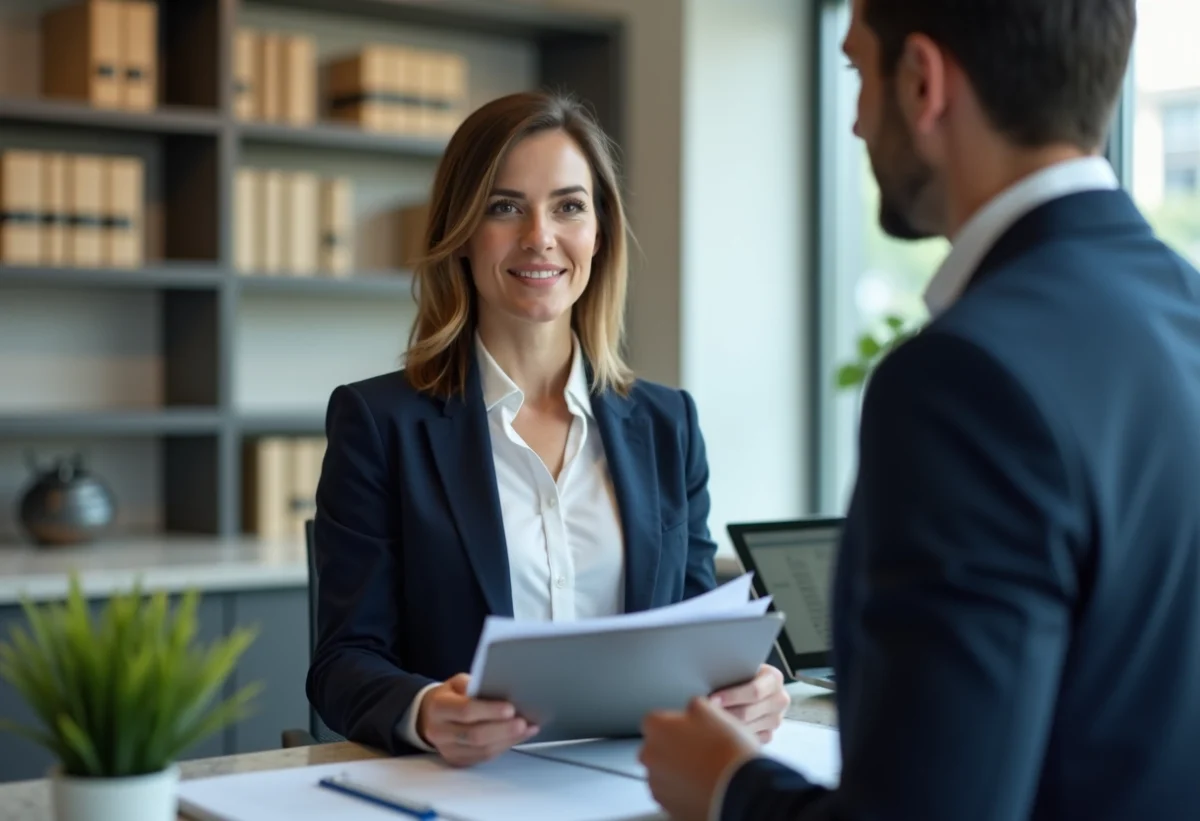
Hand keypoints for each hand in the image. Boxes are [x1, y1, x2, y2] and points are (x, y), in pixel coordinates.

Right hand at [417, 673, 538, 765]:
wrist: (430, 716)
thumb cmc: (450, 696)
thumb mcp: (457, 683)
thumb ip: (475, 685)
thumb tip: (500, 688)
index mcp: (439, 707)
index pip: (464, 711)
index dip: (489, 711)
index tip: (510, 709)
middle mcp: (440, 732)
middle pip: (474, 735)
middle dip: (502, 730)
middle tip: (523, 722)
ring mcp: (448, 750)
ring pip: (481, 750)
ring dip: (508, 740)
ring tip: (527, 728)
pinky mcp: (458, 761)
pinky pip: (484, 757)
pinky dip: (504, 747)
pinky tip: (519, 737)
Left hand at [639, 697, 760, 820]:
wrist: (740, 790)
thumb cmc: (728, 751)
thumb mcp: (714, 712)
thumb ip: (695, 706)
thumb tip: (693, 708)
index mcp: (657, 728)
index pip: (655, 721)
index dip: (674, 724)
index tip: (688, 729)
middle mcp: (650, 756)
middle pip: (655, 748)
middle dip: (672, 748)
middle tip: (698, 749)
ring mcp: (657, 784)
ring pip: (662, 772)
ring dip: (676, 770)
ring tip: (704, 769)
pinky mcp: (667, 806)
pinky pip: (671, 793)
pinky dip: (682, 790)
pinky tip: (702, 785)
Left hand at [710, 664, 789, 741]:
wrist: (746, 683)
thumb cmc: (738, 673)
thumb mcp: (738, 667)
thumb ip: (731, 673)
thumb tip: (709, 682)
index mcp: (773, 678)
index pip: (754, 691)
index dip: (731, 696)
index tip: (711, 699)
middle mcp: (779, 699)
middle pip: (748, 712)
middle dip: (724, 713)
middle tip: (704, 715)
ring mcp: (776, 719)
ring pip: (747, 729)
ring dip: (726, 726)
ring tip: (707, 723)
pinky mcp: (769, 734)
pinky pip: (750, 740)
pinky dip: (734, 737)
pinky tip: (720, 731)